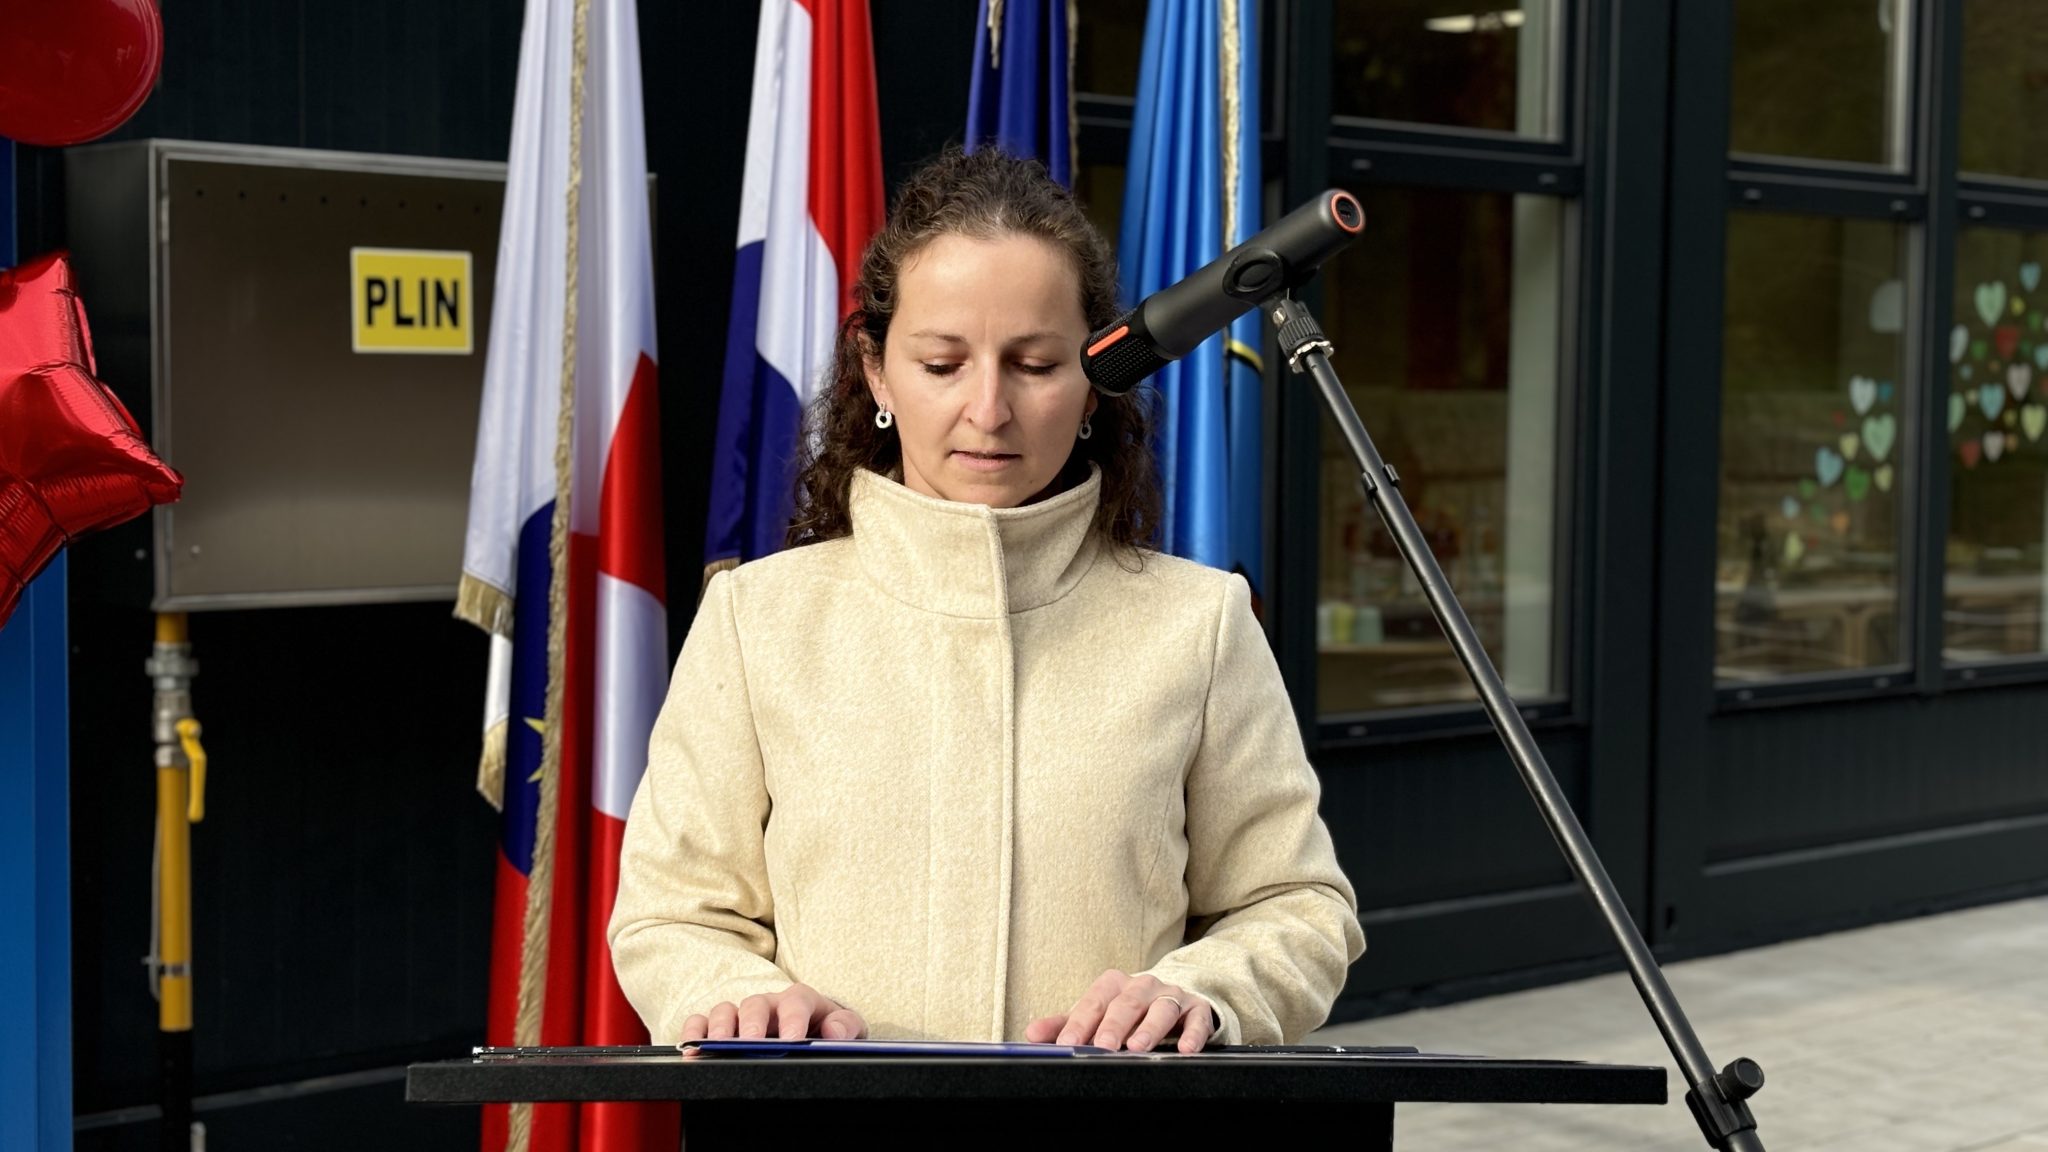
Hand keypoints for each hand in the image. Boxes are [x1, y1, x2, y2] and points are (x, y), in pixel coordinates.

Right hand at [679, 983, 866, 1042]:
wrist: (816, 1036)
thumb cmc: (828, 1031)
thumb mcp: (847, 1030)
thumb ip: (846, 1027)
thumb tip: (834, 1033)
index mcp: (800, 1000)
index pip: (796, 1001)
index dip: (793, 1019)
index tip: (792, 1041)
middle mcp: (768, 1004)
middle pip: (756, 1004)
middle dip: (752, 1023)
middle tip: (750, 1043)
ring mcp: (742, 1015)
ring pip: (725, 1010)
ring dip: (720, 1027)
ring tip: (718, 1047)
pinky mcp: (720, 1028)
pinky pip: (701, 1022)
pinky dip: (694, 1033)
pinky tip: (692, 1052)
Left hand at [1025, 969, 1214, 1053]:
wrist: (1172, 1002)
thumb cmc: (1127, 1012)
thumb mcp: (1096, 1015)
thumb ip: (1065, 1024)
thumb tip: (1032, 1034)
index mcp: (1114, 984)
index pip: (1094, 1001)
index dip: (1080, 1023)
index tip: (1067, 1044)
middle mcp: (1143, 985)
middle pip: (1127, 1002)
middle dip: (1114, 1024)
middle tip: (1103, 1046)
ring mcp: (1171, 995)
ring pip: (1162, 1008)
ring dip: (1150, 1027)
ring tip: (1138, 1047)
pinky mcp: (1197, 1008)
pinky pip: (1197, 1018)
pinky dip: (1192, 1033)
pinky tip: (1185, 1049)